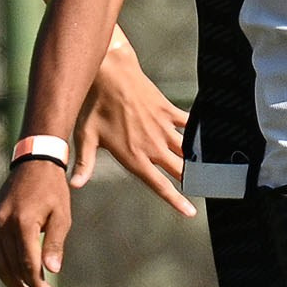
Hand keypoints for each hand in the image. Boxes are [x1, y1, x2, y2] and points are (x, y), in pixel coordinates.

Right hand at [0, 158, 74, 286]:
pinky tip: (16, 276)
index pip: (27, 264)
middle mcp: (1, 223)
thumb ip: (54, 244)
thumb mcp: (61, 216)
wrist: (33, 163)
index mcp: (22, 221)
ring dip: (13, 282)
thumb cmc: (52, 190)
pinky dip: (2, 267)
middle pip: (11, 267)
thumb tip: (52, 272)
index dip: (38, 285)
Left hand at [76, 41, 193, 217]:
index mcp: (134, 157)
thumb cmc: (94, 106)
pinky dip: (197, 131)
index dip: (176, 201)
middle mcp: (152, 146)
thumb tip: (74, 185)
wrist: (109, 73)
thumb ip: (84, 163)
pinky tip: (207, 136)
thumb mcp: (86, 137)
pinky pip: (187, 124)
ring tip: (211, 171)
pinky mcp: (167, 111)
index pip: (159, 185)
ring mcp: (162, 128)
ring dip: (199, 161)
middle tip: (207, 191)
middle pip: (180, 170)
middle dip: (194, 183)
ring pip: (188, 150)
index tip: (191, 213)